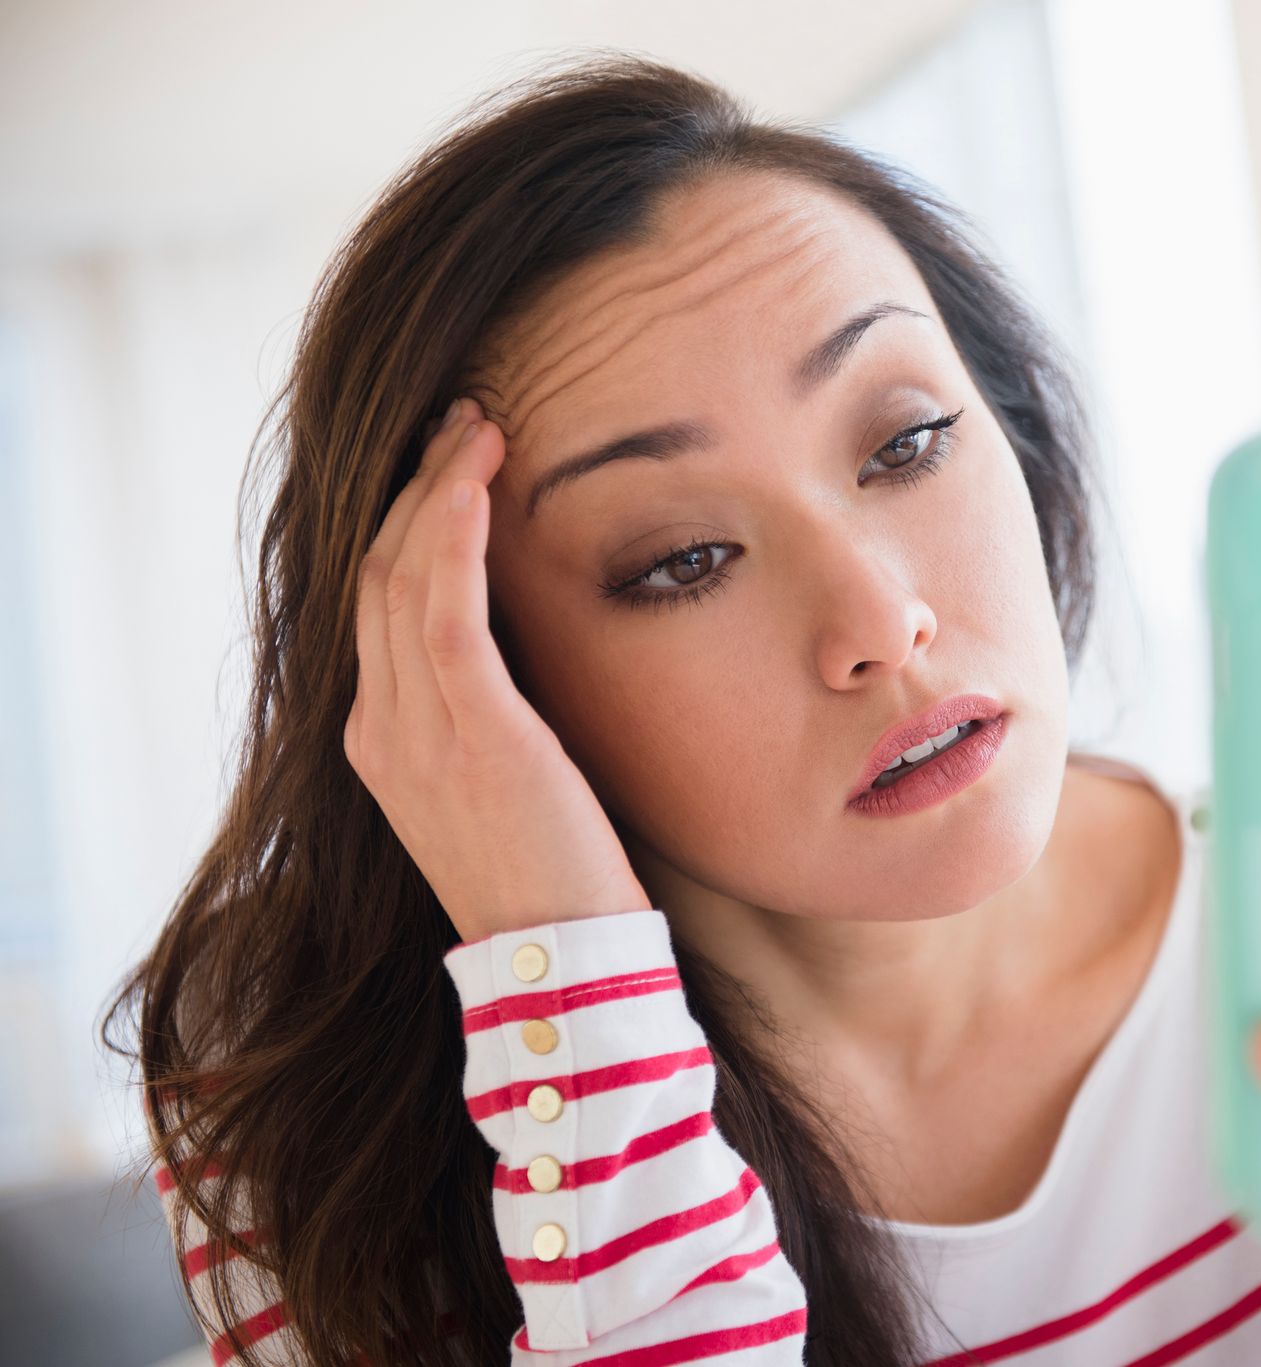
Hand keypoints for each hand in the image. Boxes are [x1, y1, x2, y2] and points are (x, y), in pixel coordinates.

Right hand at [344, 396, 652, 943]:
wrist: (561, 960)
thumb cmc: (553, 874)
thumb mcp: (502, 782)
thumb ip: (488, 716)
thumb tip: (520, 653)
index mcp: (382, 740)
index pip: (380, 603)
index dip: (410, 523)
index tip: (453, 465)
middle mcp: (380, 728)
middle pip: (379, 573)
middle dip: (417, 486)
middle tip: (465, 421)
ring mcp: (414, 730)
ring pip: (402, 574)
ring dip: (439, 488)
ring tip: (480, 425)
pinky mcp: (469, 731)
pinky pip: (443, 608)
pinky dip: (453, 534)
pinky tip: (476, 479)